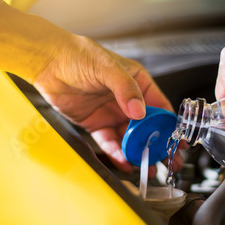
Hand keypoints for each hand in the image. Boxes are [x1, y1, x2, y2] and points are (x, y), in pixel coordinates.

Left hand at [33, 34, 182, 174]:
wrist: (47, 62)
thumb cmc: (77, 55)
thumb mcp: (107, 67)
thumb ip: (125, 89)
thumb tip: (138, 111)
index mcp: (138, 83)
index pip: (160, 108)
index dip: (170, 125)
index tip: (178, 140)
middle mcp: (128, 101)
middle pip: (149, 128)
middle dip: (159, 146)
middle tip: (169, 160)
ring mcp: (113, 114)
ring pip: (131, 139)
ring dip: (140, 154)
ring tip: (148, 168)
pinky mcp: (97, 125)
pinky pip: (111, 143)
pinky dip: (118, 154)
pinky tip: (125, 162)